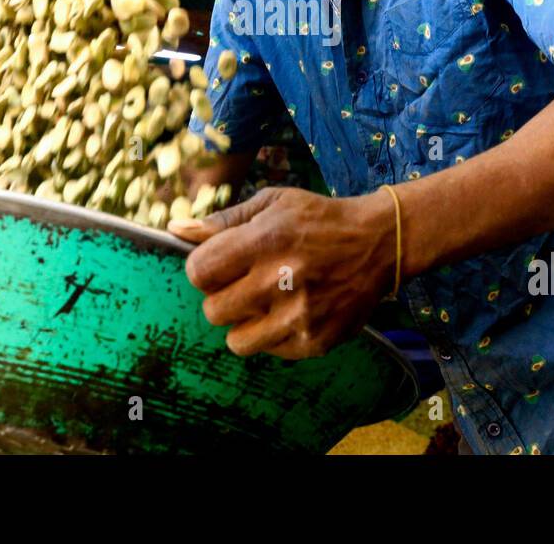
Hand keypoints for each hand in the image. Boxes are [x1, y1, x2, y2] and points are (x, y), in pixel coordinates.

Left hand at [170, 187, 395, 359]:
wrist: (378, 243)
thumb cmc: (318, 219)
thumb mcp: (272, 204)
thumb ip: (223, 221)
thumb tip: (175, 229)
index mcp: (265, 239)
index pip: (199, 272)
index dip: (204, 268)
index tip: (221, 263)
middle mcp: (281, 280)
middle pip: (214, 310)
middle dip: (223, 296)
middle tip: (247, 282)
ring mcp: (300, 315)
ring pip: (237, 340)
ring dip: (245, 322)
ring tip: (265, 301)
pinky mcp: (316, 340)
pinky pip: (270, 350)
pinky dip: (273, 334)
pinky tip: (292, 310)